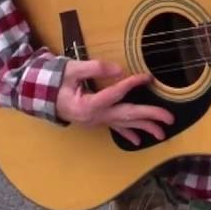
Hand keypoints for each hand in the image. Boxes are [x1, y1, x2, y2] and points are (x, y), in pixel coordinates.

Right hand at [55, 60, 175, 145]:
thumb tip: (119, 70)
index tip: (147, 78)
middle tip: (169, 118)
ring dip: (144, 128)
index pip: (115, 94)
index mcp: (88, 105)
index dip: (132, 84)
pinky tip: (140, 140)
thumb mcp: (71, 70)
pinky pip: (116, 129)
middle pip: (127, 116)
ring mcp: (97, 121)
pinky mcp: (97, 121)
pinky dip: (128, 134)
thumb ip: (95, 68)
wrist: (41, 96)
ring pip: (124, 125)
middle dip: (150, 116)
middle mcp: (95, 117)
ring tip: (162, 133)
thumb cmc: (56, 81)